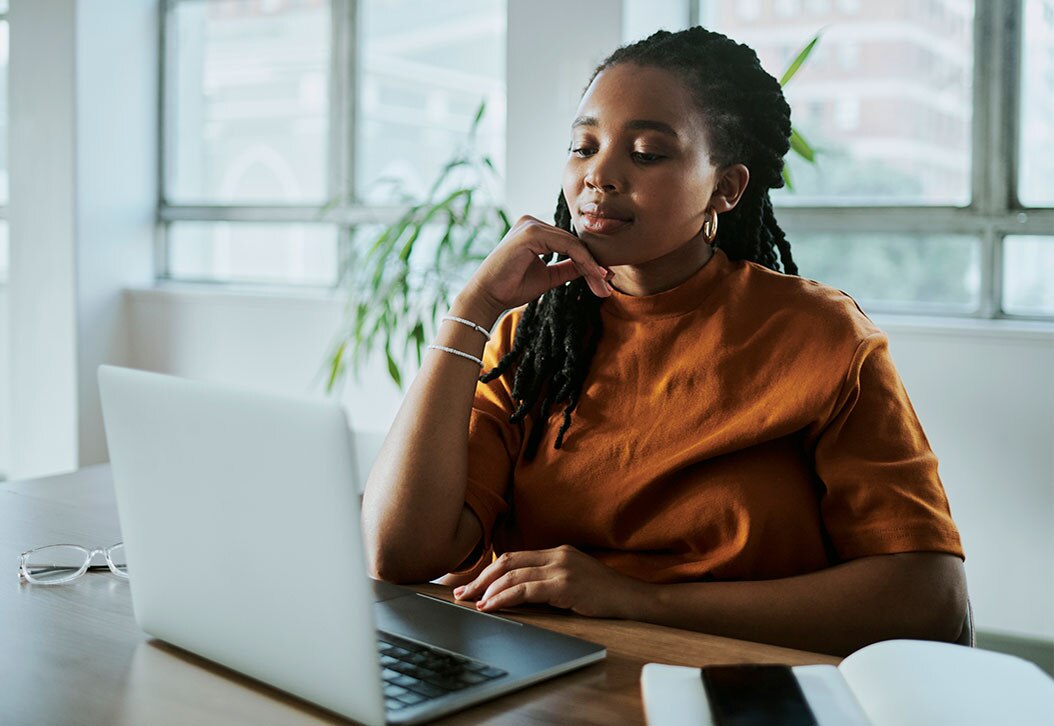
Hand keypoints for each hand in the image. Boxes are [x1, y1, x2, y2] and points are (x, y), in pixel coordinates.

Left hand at [452, 545, 644, 618]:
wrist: (634, 599)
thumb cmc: (604, 595)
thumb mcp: (574, 581)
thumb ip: (549, 580)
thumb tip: (516, 593)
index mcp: (557, 552)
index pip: (514, 556)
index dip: (489, 570)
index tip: (472, 584)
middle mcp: (557, 555)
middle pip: (508, 562)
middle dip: (481, 579)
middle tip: (461, 594)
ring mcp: (562, 568)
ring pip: (514, 575)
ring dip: (489, 590)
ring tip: (473, 602)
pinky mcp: (566, 585)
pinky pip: (527, 590)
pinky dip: (504, 598)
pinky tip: (492, 606)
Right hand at [460, 216, 613, 322]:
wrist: (487, 297)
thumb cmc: (511, 288)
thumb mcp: (548, 277)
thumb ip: (568, 268)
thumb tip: (592, 268)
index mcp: (534, 230)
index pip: (570, 243)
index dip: (589, 262)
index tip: (604, 281)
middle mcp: (532, 222)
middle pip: (574, 242)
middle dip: (593, 266)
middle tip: (607, 287)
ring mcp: (531, 224)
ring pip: (573, 244)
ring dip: (591, 266)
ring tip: (603, 285)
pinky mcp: (531, 232)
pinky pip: (567, 245)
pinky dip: (583, 261)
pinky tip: (593, 275)